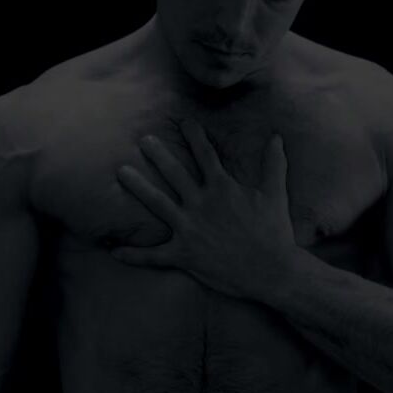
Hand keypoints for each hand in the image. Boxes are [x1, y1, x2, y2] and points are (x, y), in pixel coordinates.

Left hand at [112, 121, 299, 300]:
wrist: (271, 270)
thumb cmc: (275, 233)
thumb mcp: (276, 195)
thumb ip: (273, 164)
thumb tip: (277, 138)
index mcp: (222, 188)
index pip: (205, 154)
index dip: (194, 136)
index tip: (184, 121)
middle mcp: (201, 204)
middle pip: (174, 173)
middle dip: (158, 154)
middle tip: (145, 140)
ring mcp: (189, 229)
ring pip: (157, 204)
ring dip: (138, 187)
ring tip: (122, 172)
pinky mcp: (184, 254)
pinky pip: (154, 256)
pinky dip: (133, 255)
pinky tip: (114, 252)